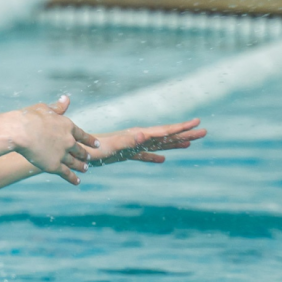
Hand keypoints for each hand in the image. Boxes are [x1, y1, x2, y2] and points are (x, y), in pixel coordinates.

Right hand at [13, 95, 99, 184]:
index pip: (82, 135)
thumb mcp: (45, 108)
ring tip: (85, 169)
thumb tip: (66, 98)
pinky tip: (77, 181)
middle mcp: (69, 141)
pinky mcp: (54, 166)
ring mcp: (62, 154)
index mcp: (68, 126)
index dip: (90, 140)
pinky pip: (66, 173)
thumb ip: (57, 107)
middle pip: (80, 150)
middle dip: (85, 154)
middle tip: (89, 158)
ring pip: (75, 162)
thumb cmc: (29, 117)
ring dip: (81, 166)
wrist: (21, 132)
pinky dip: (72, 178)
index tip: (96, 144)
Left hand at [85, 118, 206, 165]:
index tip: (197, 122)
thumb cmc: (93, 149)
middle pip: (166, 136)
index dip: (180, 127)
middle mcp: (137, 138)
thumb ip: (129, 140)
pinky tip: (162, 159)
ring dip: (173, 144)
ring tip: (189, 143)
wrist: (77, 152)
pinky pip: (144, 156)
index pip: (164, 130)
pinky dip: (154, 157)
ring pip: (158, 145)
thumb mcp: (113, 145)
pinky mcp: (124, 155)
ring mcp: (132, 146)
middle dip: (184, 134)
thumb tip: (145, 134)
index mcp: (137, 135)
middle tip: (204, 131)